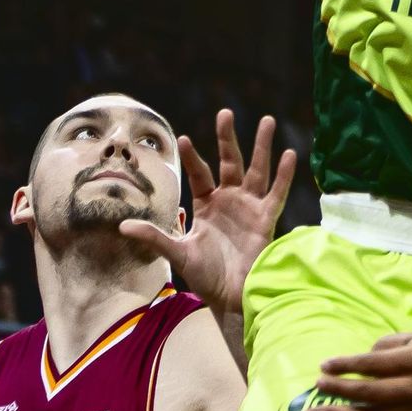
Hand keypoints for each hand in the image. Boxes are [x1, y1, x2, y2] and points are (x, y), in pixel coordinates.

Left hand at [118, 107, 295, 314]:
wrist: (230, 297)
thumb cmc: (205, 275)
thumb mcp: (178, 253)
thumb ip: (154, 236)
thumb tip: (121, 226)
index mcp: (208, 204)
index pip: (200, 174)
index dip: (192, 158)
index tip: (183, 139)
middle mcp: (230, 199)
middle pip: (230, 161)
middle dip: (227, 137)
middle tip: (225, 113)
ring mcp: (249, 206)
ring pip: (257, 169)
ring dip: (262, 146)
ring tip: (267, 120)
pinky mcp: (266, 218)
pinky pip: (277, 193)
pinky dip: (284, 175)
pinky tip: (289, 154)